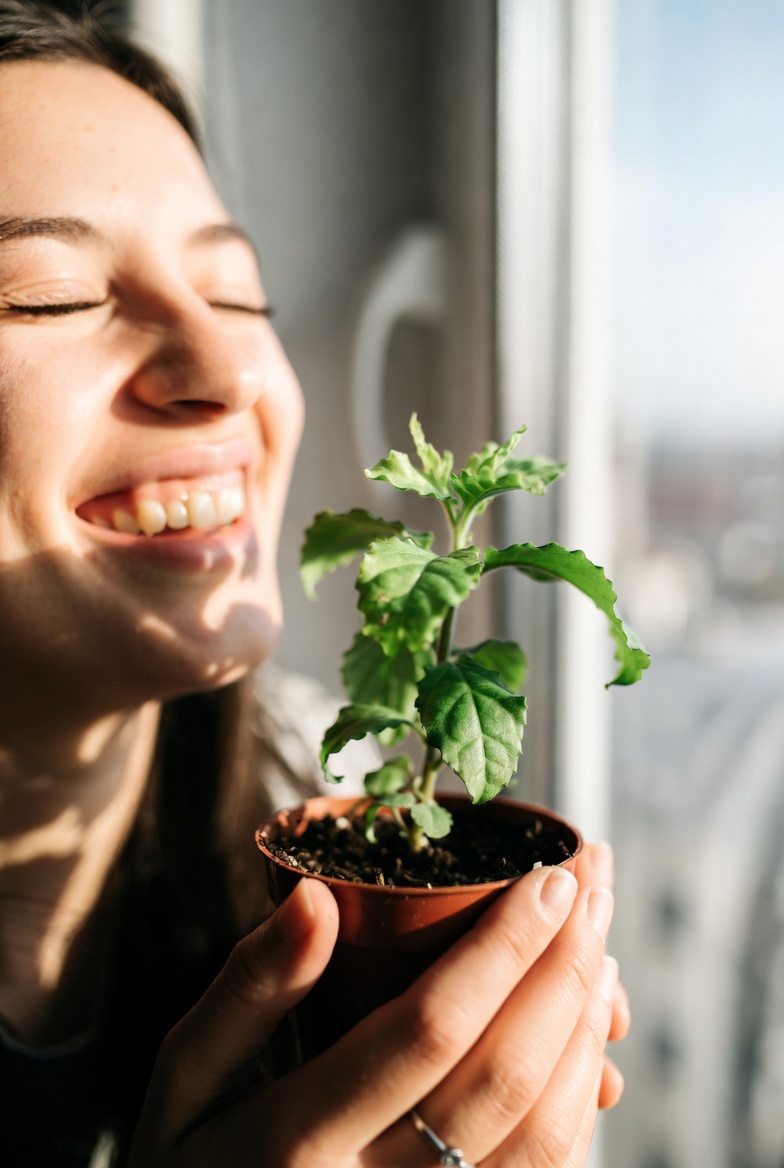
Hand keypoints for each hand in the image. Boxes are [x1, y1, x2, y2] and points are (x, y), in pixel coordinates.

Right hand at [129, 842, 626, 1166]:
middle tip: (594, 883)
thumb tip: (315, 896)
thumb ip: (248, 989)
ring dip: (586, 1031)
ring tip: (601, 949)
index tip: (549, 876)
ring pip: (542, 1135)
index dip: (503, 946)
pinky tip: (587, 1038)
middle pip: (503, 1074)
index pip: (429, 1028)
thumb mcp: (186, 1074)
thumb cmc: (191, 1161)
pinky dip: (581, 1102)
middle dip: (564, 967)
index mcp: (298, 1141)